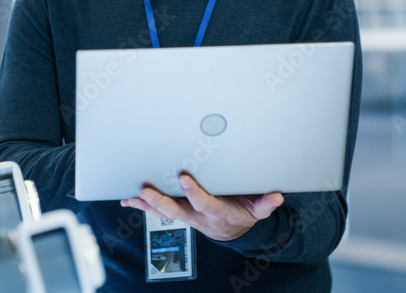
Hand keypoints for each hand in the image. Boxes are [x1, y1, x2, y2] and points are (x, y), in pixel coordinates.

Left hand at [120, 174, 283, 241]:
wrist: (232, 229)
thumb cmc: (243, 213)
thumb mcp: (258, 211)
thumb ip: (265, 204)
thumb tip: (276, 197)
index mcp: (217, 212)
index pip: (204, 203)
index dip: (193, 192)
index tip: (184, 177)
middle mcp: (197, 216)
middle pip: (176, 210)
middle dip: (161, 201)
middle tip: (146, 190)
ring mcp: (186, 216)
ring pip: (164, 211)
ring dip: (147, 204)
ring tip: (133, 196)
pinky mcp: (178, 212)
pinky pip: (157, 211)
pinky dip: (143, 206)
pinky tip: (129, 201)